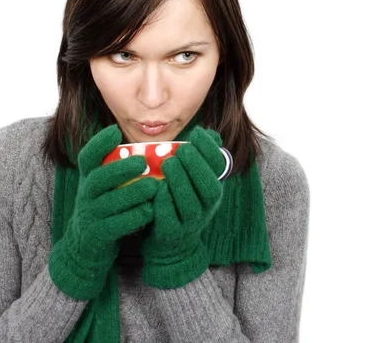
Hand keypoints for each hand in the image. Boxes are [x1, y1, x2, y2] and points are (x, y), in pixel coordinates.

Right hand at [49, 124, 158, 299]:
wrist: (85, 248)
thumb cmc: (104, 209)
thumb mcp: (104, 187)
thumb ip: (117, 170)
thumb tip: (148, 149)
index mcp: (88, 179)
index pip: (87, 157)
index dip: (99, 143)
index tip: (115, 131)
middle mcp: (85, 195)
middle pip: (97, 179)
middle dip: (119, 169)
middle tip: (142, 162)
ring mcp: (88, 216)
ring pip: (107, 203)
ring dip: (130, 193)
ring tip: (152, 186)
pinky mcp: (96, 235)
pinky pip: (114, 226)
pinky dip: (132, 218)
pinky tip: (149, 212)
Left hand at [141, 126, 225, 288]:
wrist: (172, 244)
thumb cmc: (179, 202)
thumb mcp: (192, 180)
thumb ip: (198, 157)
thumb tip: (209, 133)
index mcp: (212, 188)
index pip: (220, 168)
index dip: (210, 149)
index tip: (197, 133)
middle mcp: (206, 207)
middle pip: (209, 188)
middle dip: (197, 166)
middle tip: (182, 149)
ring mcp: (190, 223)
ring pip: (191, 204)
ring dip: (181, 182)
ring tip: (169, 164)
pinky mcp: (172, 234)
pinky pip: (170, 219)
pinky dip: (165, 202)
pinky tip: (158, 188)